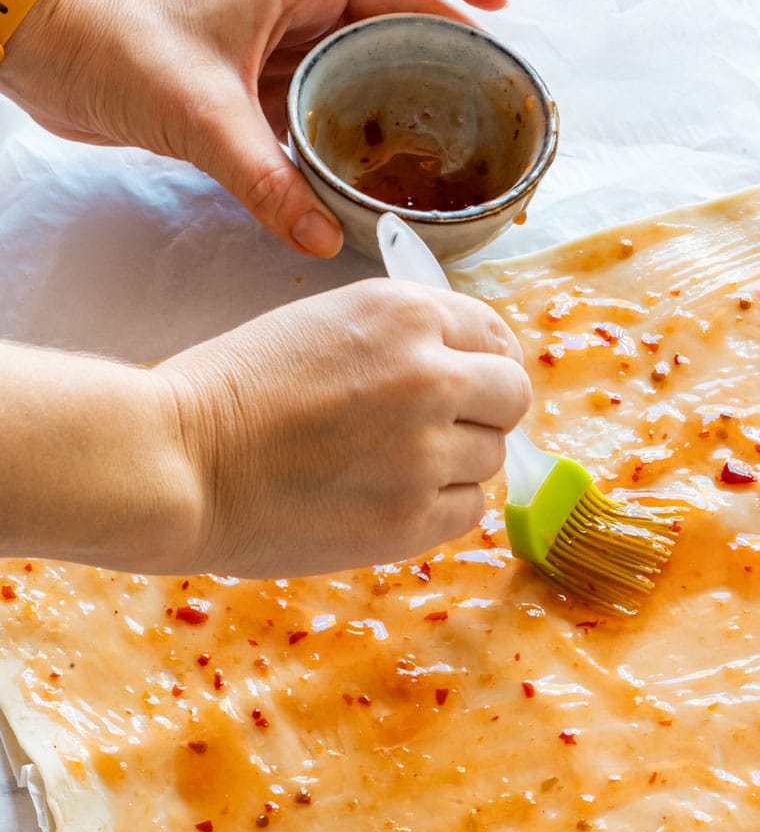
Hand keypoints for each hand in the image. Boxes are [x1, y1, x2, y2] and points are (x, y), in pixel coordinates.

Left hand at [0, 0, 505, 255]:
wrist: (48, 54)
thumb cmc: (115, 47)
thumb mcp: (201, 115)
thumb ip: (266, 181)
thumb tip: (324, 239)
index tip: (496, 8)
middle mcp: (290, 12)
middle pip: (389, 14)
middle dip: (440, 47)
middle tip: (480, 96)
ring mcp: (268, 52)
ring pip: (354, 66)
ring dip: (395, 95)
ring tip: (439, 141)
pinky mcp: (245, 94)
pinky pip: (314, 110)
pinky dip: (344, 138)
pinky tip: (365, 177)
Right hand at [157, 280, 529, 577]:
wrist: (177, 463)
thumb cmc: (228, 394)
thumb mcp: (322, 326)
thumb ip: (398, 341)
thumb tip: (463, 373)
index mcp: (404, 313)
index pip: (494, 334)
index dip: (485, 363)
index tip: (472, 384)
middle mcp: (429, 375)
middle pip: (511, 396)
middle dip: (483, 412)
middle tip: (437, 431)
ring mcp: (425, 451)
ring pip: (491, 458)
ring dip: (456, 464)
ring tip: (390, 468)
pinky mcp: (412, 518)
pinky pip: (468, 510)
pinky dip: (440, 508)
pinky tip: (390, 500)